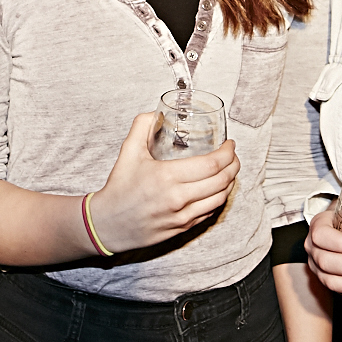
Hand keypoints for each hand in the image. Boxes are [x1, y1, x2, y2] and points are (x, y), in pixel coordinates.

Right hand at [86, 111, 239, 254]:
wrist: (107, 224)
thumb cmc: (119, 189)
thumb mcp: (128, 151)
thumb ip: (142, 126)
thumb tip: (157, 112)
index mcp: (167, 177)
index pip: (212, 164)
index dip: (228, 153)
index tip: (230, 145)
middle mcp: (177, 199)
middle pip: (221, 181)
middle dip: (234, 166)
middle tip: (233, 157)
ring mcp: (181, 216)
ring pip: (219, 199)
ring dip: (229, 183)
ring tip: (228, 172)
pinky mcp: (182, 228)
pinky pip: (209, 213)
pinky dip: (218, 199)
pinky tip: (216, 190)